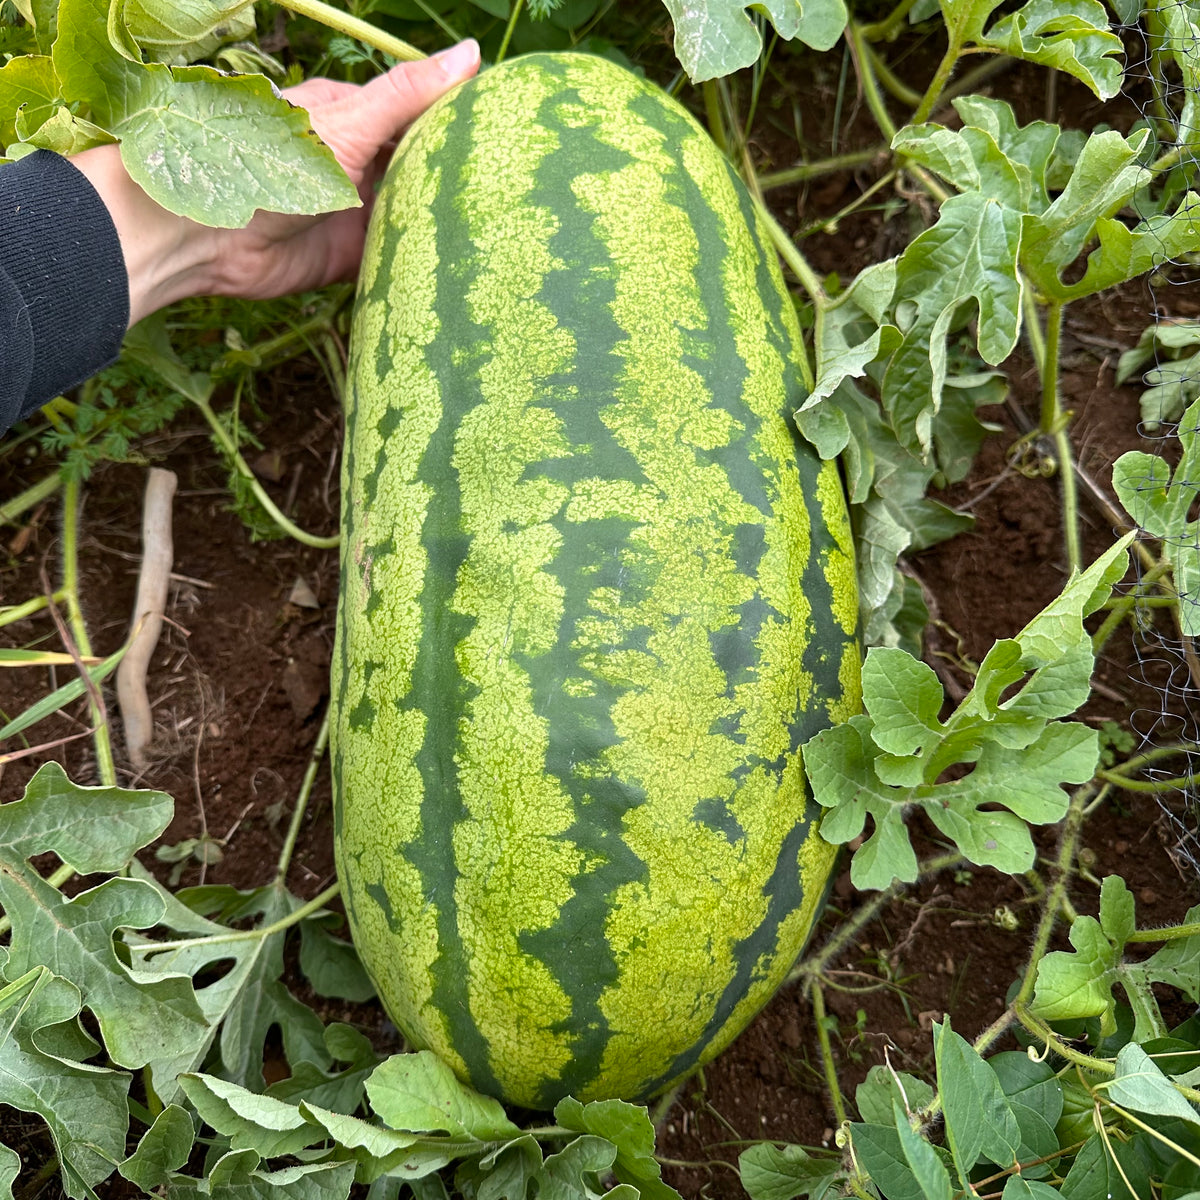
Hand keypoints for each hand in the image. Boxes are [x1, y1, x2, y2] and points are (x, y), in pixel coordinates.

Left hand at [71, 40, 480, 325]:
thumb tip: (472, 56)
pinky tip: (466, 264)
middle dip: (462, 176)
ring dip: (445, 221)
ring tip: (507, 226)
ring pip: (416, 213)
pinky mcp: (355, 257)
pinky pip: (399, 257)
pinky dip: (423, 260)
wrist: (203, 236)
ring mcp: (359, 211)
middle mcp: (361, 162)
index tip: (513, 128)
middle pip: (424, 166)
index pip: (423, 112)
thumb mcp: (346, 120)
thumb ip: (407, 94)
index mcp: (357, 116)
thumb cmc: (263, 160)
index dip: (465, 119)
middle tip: (521, 185)